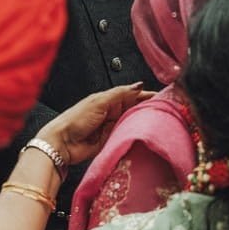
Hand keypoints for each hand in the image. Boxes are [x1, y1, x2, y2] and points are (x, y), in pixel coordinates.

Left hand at [36, 83, 154, 164]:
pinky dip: (136, 136)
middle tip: (166, 110)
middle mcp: (114, 113)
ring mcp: (114, 127)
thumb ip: (121, 93)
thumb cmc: (75, 119)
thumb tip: (140, 85)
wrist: (62, 144)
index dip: (148, 95)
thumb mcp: (99, 102)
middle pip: (137, 109)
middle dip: (149, 109)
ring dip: (144, 123)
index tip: (164, 97)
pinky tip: (146, 135)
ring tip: (160, 123)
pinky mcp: (113, 141)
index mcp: (110, 100)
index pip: (134, 95)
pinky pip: (128, 136)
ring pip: (134, 123)